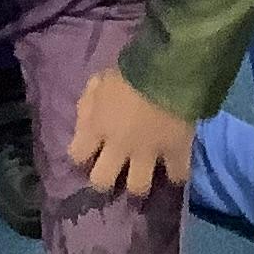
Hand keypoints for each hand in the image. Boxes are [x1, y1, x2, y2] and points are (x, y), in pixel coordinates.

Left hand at [69, 67, 192, 198]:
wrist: (170, 67)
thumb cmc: (131, 69)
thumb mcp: (100, 81)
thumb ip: (89, 104)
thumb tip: (85, 124)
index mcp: (97, 126)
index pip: (77, 155)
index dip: (82, 156)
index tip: (89, 154)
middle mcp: (118, 146)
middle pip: (102, 181)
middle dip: (106, 181)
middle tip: (114, 174)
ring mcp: (148, 153)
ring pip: (138, 187)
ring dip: (139, 183)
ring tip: (143, 177)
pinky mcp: (176, 152)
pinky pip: (177, 175)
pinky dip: (177, 174)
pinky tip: (175, 169)